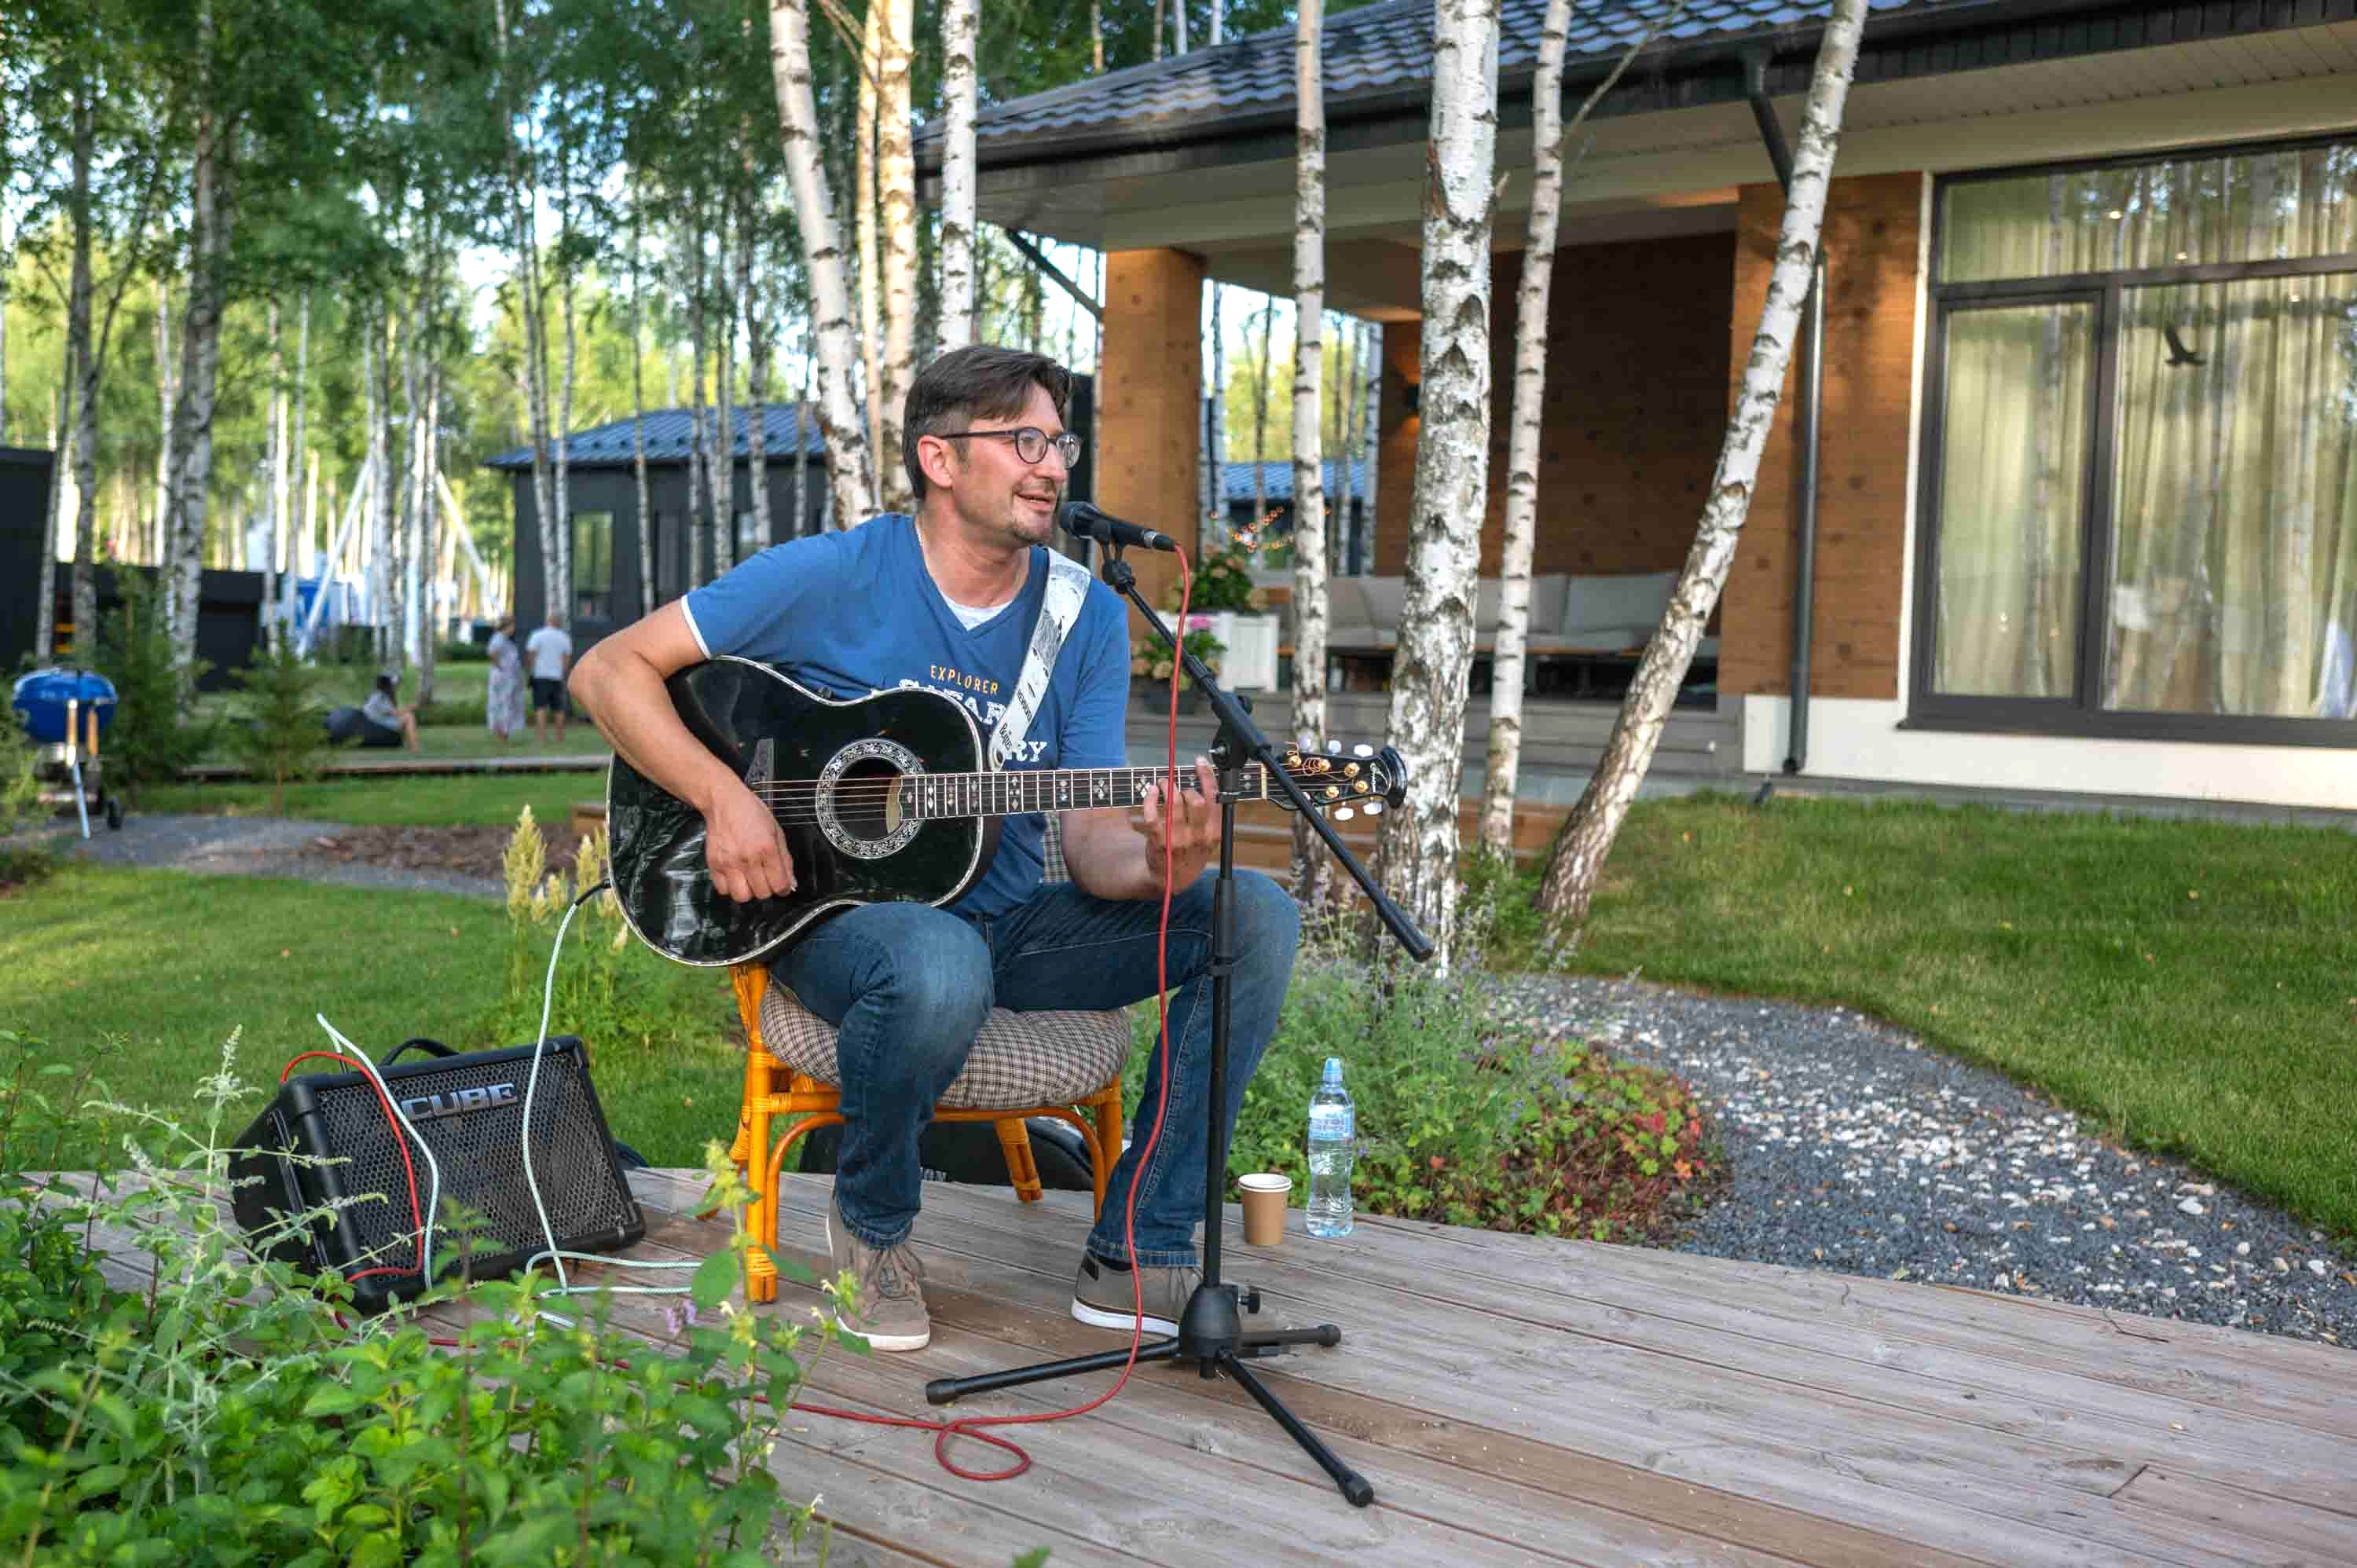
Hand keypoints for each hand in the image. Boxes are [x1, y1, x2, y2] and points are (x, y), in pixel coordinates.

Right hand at [705, 777, 795, 903]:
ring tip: (750, 880)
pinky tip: (735, 875)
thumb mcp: (777, 831)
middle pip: (762, 894)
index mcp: (766, 849)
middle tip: (766, 878)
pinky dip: (730, 887)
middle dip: (767, 889)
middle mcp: (747, 859)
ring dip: (748, 891)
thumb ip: (785, 859)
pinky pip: (723, 890)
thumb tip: (791, 883)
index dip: (784, 888)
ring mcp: (728, 863)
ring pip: (742, 897)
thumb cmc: (752, 813)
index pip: (779, 885)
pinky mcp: (713, 865)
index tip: (782, 885)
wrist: (723, 802)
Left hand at [1138, 756, 1218, 891]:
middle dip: (1184, 786)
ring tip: (1163, 783)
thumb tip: (1206, 785)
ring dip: (1167, 786)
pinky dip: (1150, 799)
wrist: (1171, 880)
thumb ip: (1210, 817)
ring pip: (1173, 803)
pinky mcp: (1159, 841)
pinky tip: (1151, 792)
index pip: (1214, 799)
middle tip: (1176, 783)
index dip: (1207, 777)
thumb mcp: (1208, 840)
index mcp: (1213, 833)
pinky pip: (1152, 814)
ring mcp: (1178, 839)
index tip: (1200, 763)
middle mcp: (1198, 836)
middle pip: (1196, 800)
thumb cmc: (1190, 854)